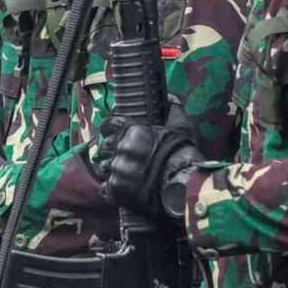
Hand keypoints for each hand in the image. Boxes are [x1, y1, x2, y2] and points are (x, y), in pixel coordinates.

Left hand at [98, 102, 202, 218]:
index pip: (108, 124)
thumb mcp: (181, 127)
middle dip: (112, 151)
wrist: (184, 185)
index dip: (109, 129)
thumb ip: (173, 110)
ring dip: (112, 169)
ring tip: (125, 174)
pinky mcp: (116, 188)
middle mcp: (122, 148)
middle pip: (104, 147)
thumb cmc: (183, 154)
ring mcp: (118, 169)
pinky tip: (123, 187)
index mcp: (133, 130)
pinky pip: (105, 187)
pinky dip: (112, 188)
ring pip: (103, 167)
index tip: (111, 133)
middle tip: (123, 157)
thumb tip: (171, 98)